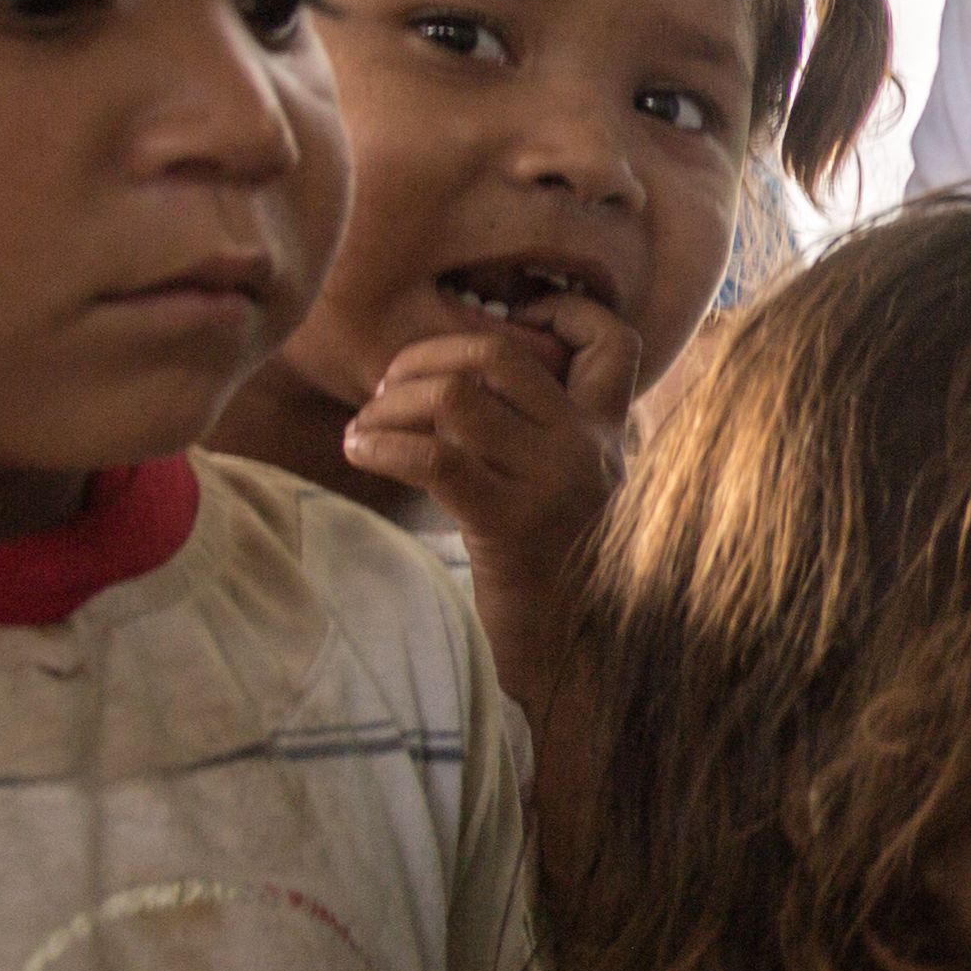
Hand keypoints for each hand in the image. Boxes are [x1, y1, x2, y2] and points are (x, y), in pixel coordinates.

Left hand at [349, 297, 636, 584]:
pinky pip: (434, 458)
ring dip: (390, 407)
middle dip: (426, 359)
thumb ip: (539, 442)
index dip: (561, 312)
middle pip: (500, 356)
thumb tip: (452, 390)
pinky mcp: (510, 525)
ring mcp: (553, 485)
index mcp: (607, 436)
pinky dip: (382, 445)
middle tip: (388, 392)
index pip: (611, 342)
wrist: (573, 658)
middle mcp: (588, 449)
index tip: (504, 325)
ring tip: (365, 430)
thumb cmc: (553, 578)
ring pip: (456, 400)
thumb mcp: (566, 495)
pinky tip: (359, 452)